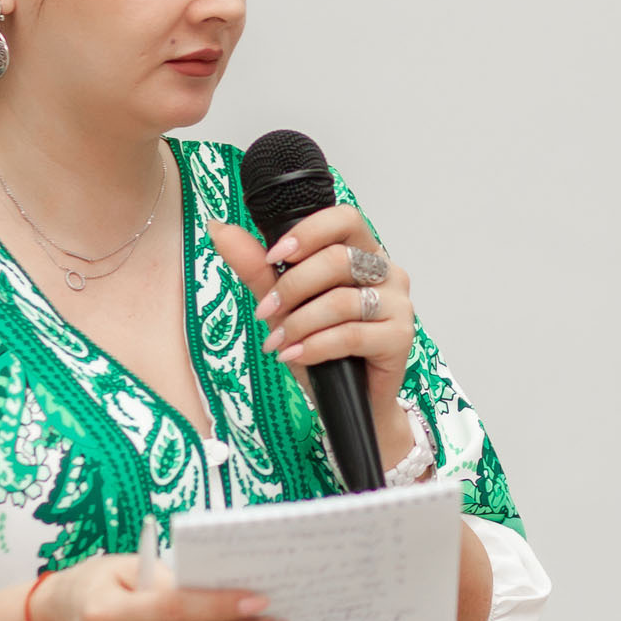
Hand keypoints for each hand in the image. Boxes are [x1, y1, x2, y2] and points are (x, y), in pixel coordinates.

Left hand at [209, 208, 416, 463]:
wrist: (349, 401)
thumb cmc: (322, 347)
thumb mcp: (283, 305)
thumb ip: (257, 267)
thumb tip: (220, 229)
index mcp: (363, 253)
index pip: (345, 219)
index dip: (308, 233)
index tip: (274, 257)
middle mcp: (387, 272)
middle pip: (339, 259)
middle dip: (293, 287)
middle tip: (267, 310)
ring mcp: (398, 304)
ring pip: (342, 299)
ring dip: (300, 322)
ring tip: (280, 341)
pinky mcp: (400, 337)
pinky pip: (351, 334)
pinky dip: (316, 346)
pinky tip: (296, 355)